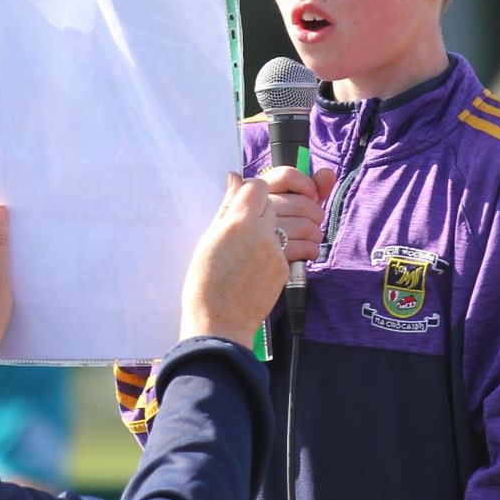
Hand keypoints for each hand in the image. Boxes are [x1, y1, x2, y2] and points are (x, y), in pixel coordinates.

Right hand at [179, 173, 289, 347]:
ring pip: (292, 223)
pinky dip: (285, 249)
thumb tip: (235, 178)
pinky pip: (293, 247)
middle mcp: (261, 232)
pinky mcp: (285, 268)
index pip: (259, 185)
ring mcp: (276, 251)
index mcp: (238, 221)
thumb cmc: (206, 282)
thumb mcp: (209, 239)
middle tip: (255, 223)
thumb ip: (227, 206)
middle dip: (270, 208)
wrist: (220, 321)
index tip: (248, 201)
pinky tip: (264, 263)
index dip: (254, 192)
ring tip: (268, 240)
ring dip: (287, 226)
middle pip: (278, 203)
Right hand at [260, 166, 336, 262]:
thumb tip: (329, 173)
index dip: (307, 186)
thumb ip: (310, 187)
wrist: (249, 265)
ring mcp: (261, 233)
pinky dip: (311, 250)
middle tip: (310, 222)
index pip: (287, 175)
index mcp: (255, 191)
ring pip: (307, 227)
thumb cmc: (274, 230)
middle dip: (316, 215)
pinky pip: (305, 247)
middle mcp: (254, 209)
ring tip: (307, 239)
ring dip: (315, 235)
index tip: (311, 196)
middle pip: (303, 203)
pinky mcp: (271, 255)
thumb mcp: (289, 203)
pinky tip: (306, 251)